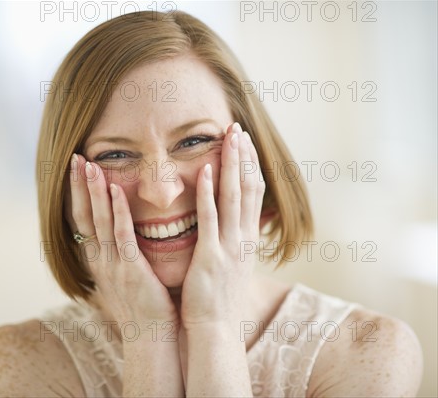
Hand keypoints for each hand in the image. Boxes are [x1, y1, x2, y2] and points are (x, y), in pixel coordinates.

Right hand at [68, 154, 178, 330]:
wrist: (152, 339)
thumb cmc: (145, 308)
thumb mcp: (127, 278)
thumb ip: (122, 256)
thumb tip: (124, 237)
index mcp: (99, 261)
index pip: (83, 221)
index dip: (79, 194)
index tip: (77, 170)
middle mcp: (100, 261)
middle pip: (85, 216)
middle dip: (79, 186)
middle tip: (75, 157)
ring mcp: (113, 266)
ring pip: (99, 221)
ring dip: (94, 191)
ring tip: (89, 164)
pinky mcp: (131, 271)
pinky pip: (122, 235)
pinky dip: (117, 211)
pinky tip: (116, 190)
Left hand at [180, 122, 265, 327]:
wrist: (214, 329)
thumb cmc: (218, 297)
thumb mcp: (233, 264)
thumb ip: (234, 240)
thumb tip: (236, 224)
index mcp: (247, 238)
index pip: (253, 193)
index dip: (250, 165)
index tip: (244, 141)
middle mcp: (244, 238)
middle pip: (249, 188)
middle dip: (244, 156)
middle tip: (238, 127)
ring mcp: (230, 246)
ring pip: (234, 197)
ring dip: (232, 164)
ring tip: (229, 136)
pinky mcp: (211, 256)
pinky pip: (210, 219)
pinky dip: (208, 193)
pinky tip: (203, 170)